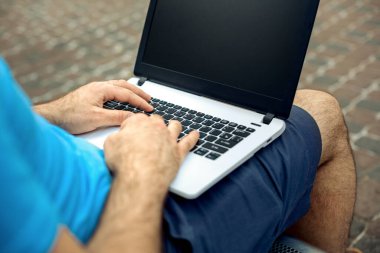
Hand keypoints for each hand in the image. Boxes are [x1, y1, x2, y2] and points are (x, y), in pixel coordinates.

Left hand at [34, 80, 152, 133]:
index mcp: (102, 89)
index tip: (150, 108)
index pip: (127, 94)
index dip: (140, 102)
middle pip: (124, 86)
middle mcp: (98, 86)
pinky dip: (121, 94)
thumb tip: (133, 117)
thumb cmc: (71, 117)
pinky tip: (122, 100)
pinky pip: (111, 91)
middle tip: (149, 99)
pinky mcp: (90, 95)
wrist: (52, 118)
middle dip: (138, 92)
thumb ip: (117, 117)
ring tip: (139, 97)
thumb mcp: (97, 119)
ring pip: (117, 87)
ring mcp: (94, 90)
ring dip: (130, 92)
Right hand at [104, 114, 198, 196]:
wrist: (141, 176)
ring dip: (173, 125)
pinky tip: (196, 134)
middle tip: (149, 129)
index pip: (136, 119)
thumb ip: (116, 137)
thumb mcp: (110, 145)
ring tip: (174, 125)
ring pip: (174, 126)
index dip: (131, 125)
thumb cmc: (125, 161)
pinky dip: (193, 137)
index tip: (129, 131)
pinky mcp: (178, 152)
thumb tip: (118, 138)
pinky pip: (189, 142)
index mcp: (139, 123)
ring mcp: (169, 139)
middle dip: (153, 123)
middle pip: (156, 120)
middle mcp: (156, 128)